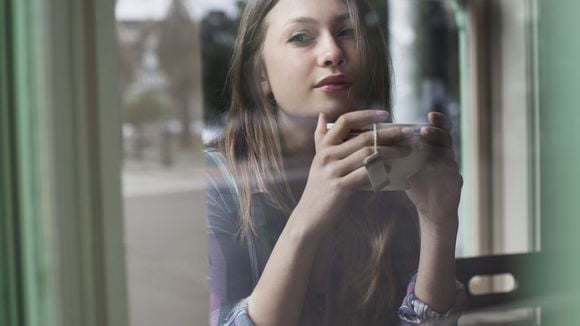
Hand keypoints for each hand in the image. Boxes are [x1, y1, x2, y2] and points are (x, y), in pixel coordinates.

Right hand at [297, 110, 409, 232]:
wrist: (309, 215)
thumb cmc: (319, 187)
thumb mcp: (318, 160)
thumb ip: (320, 137)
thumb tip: (323, 115)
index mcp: (324, 146)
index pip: (346, 121)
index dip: (366, 115)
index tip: (386, 114)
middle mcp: (327, 156)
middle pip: (362, 137)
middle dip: (388, 133)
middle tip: (407, 132)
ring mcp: (333, 171)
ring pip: (367, 154)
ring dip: (390, 151)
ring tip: (405, 151)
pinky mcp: (339, 187)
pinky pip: (364, 174)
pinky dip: (380, 170)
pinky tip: (391, 169)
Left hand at [405, 112, 462, 227]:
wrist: (432, 209)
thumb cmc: (419, 184)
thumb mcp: (409, 166)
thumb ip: (402, 152)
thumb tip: (380, 138)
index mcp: (437, 147)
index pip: (441, 129)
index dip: (439, 120)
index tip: (430, 114)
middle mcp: (448, 155)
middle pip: (446, 138)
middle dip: (435, 132)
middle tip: (422, 130)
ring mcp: (453, 167)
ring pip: (448, 153)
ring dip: (434, 149)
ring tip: (421, 147)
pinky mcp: (456, 181)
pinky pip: (449, 172)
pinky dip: (439, 168)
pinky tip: (429, 167)